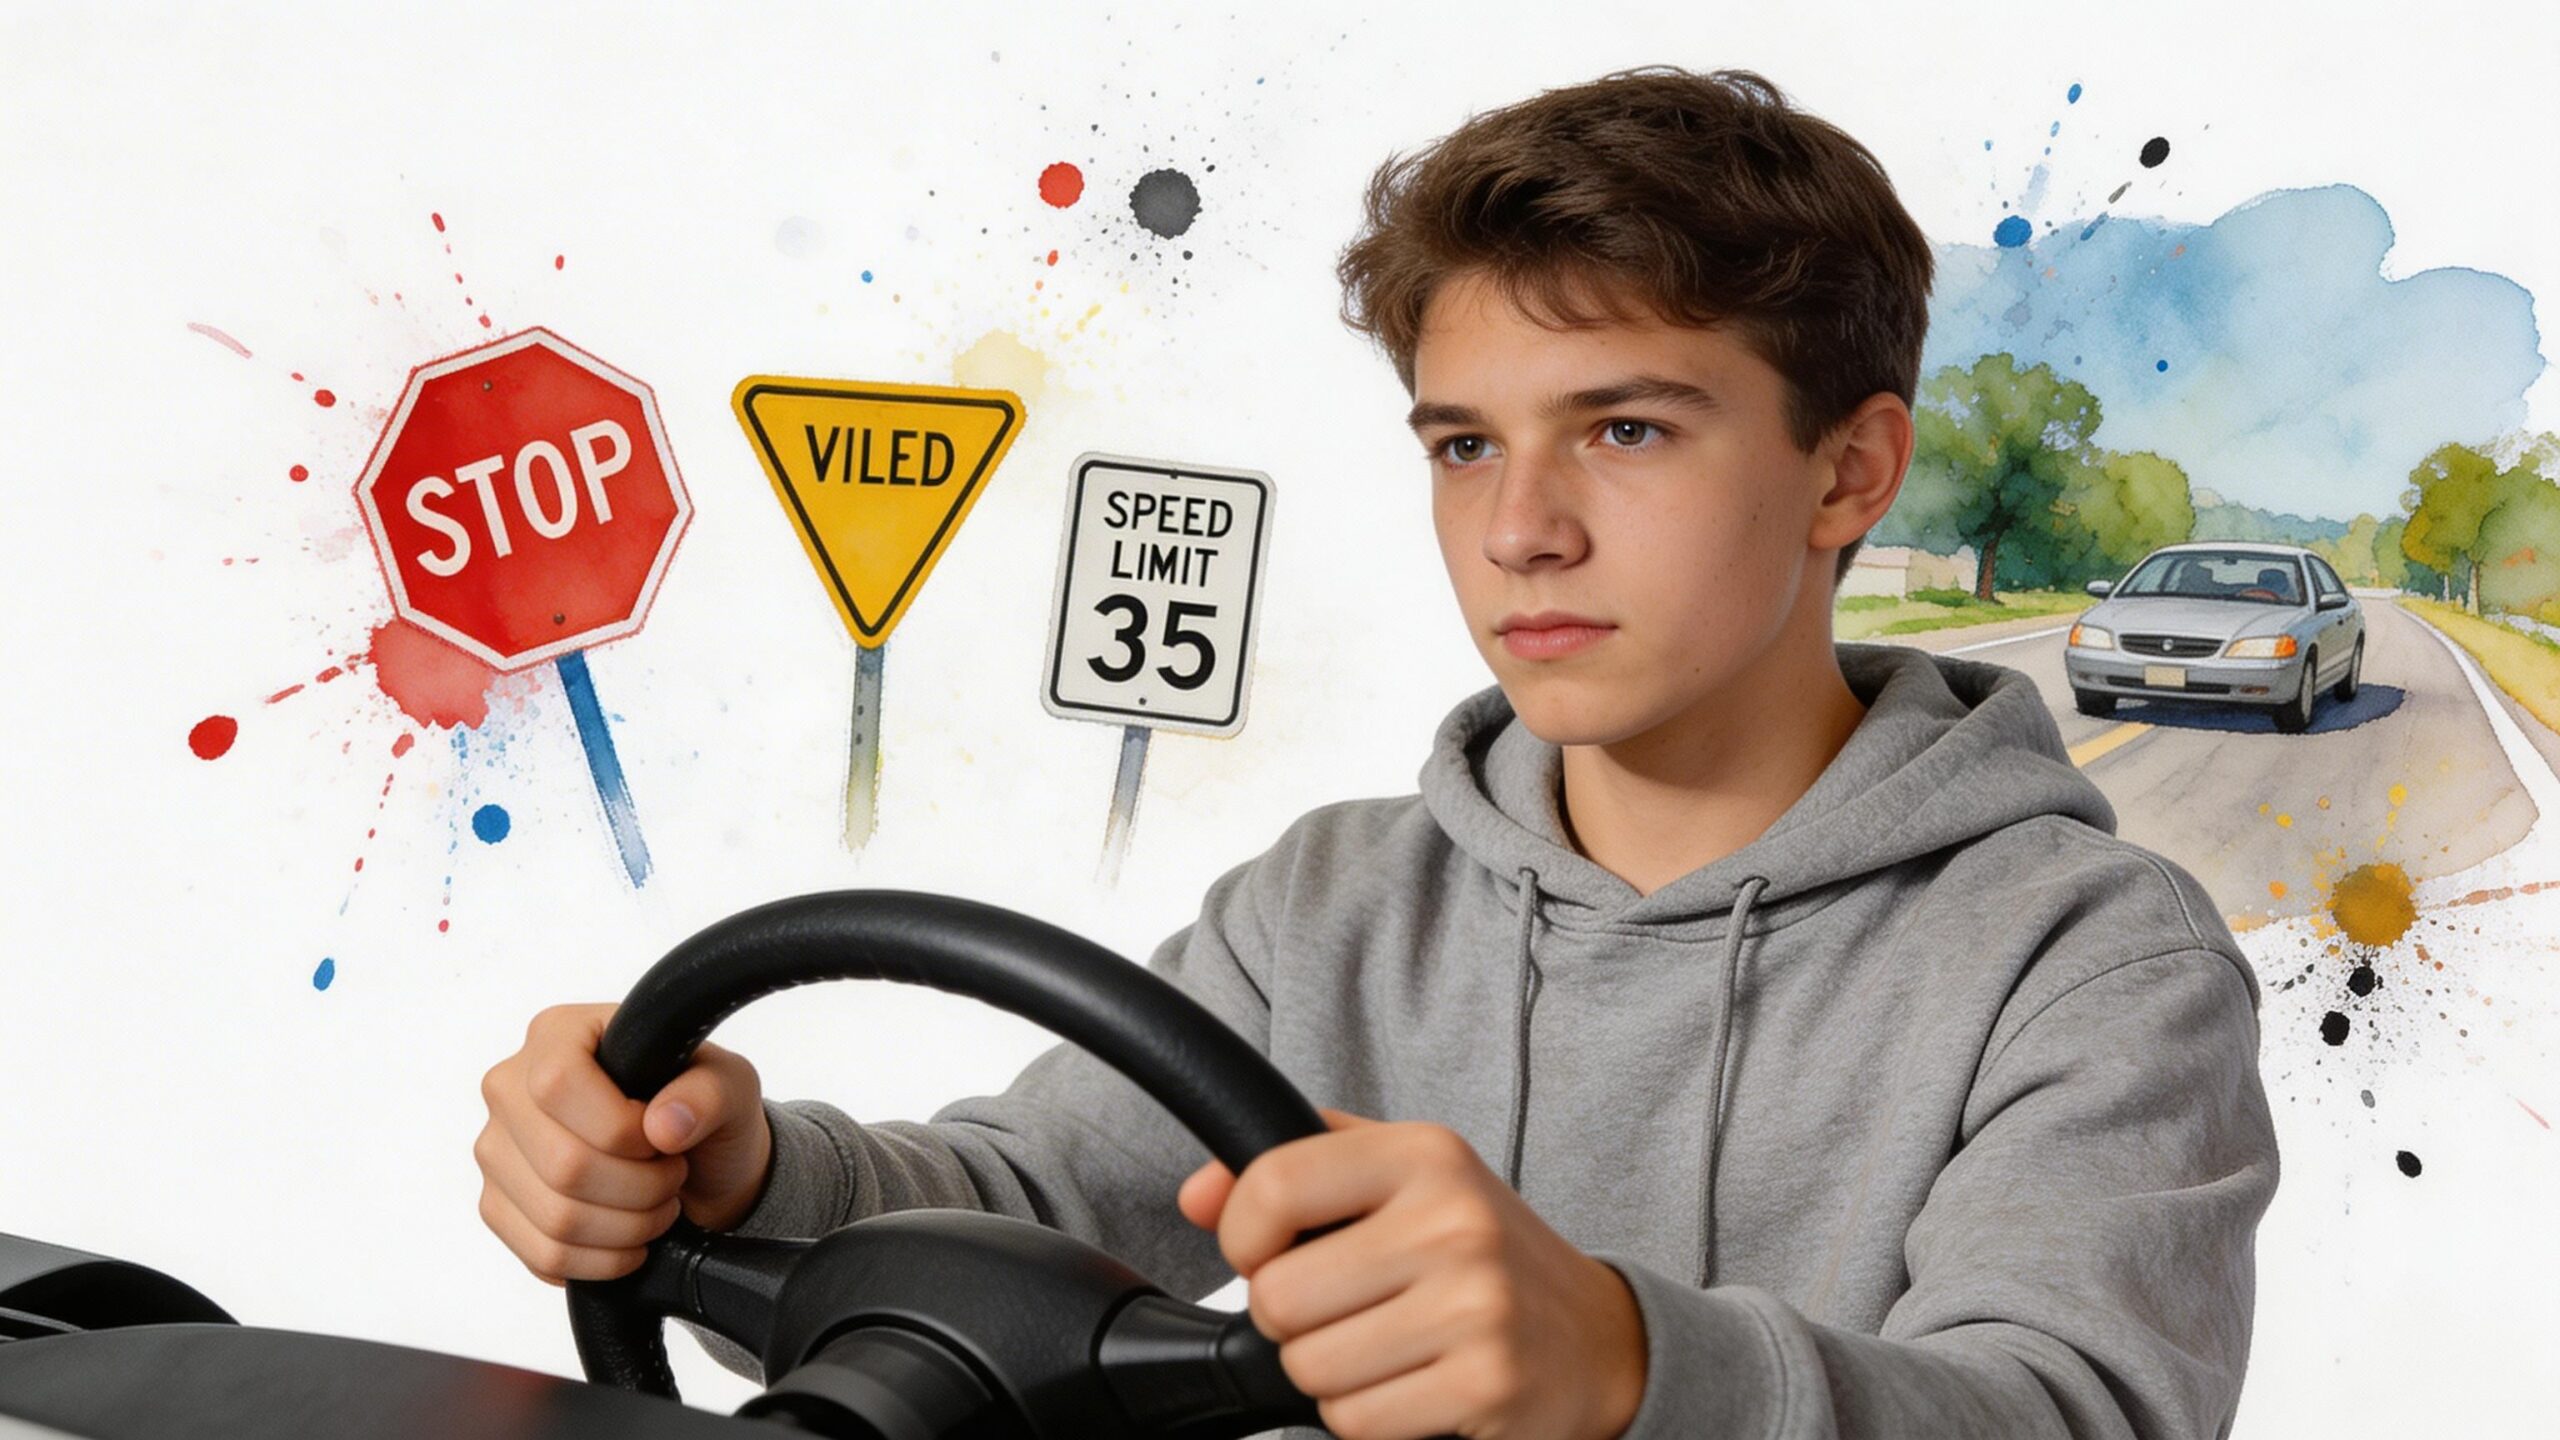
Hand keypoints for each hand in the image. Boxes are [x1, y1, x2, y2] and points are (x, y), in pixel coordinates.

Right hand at [474, 1002, 774, 1285]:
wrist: (690, 1159)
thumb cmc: (700, 1108)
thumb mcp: (728, 1084)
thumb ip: (709, 1091)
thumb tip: (665, 1124)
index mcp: (557, 1033)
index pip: (560, 1085)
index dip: (622, 1128)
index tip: (663, 1138)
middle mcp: (510, 1087)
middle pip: (563, 1164)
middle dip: (641, 1188)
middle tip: (671, 1178)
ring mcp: (496, 1149)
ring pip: (555, 1218)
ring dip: (628, 1228)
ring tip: (658, 1206)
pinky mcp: (498, 1205)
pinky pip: (542, 1253)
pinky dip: (601, 1261)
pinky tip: (629, 1240)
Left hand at [1177, 1108, 1646, 1439]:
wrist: (1599, 1337)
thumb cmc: (1480, 1253)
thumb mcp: (1401, 1181)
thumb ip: (1296, 1168)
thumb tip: (1194, 1195)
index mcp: (1424, 1154)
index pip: (1273, 1185)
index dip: (1243, 1237)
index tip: (1266, 1254)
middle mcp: (1454, 1221)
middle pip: (1279, 1296)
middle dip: (1290, 1322)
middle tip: (1343, 1313)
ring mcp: (1476, 1304)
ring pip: (1311, 1367)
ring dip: (1329, 1375)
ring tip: (1384, 1349)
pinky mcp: (1486, 1383)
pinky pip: (1355, 1421)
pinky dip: (1367, 1417)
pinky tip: (1412, 1386)